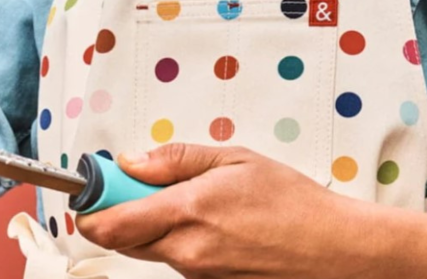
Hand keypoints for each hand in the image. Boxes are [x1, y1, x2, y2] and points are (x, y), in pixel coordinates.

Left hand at [77, 144, 380, 278]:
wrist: (334, 250)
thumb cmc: (293, 203)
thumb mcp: (234, 160)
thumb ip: (175, 160)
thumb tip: (132, 162)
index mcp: (188, 214)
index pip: (108, 223)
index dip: (92, 204)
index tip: (97, 185)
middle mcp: (186, 253)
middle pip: (121, 238)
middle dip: (123, 209)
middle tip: (147, 184)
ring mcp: (197, 275)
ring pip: (150, 248)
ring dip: (155, 224)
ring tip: (199, 201)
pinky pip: (178, 260)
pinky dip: (181, 240)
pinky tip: (216, 224)